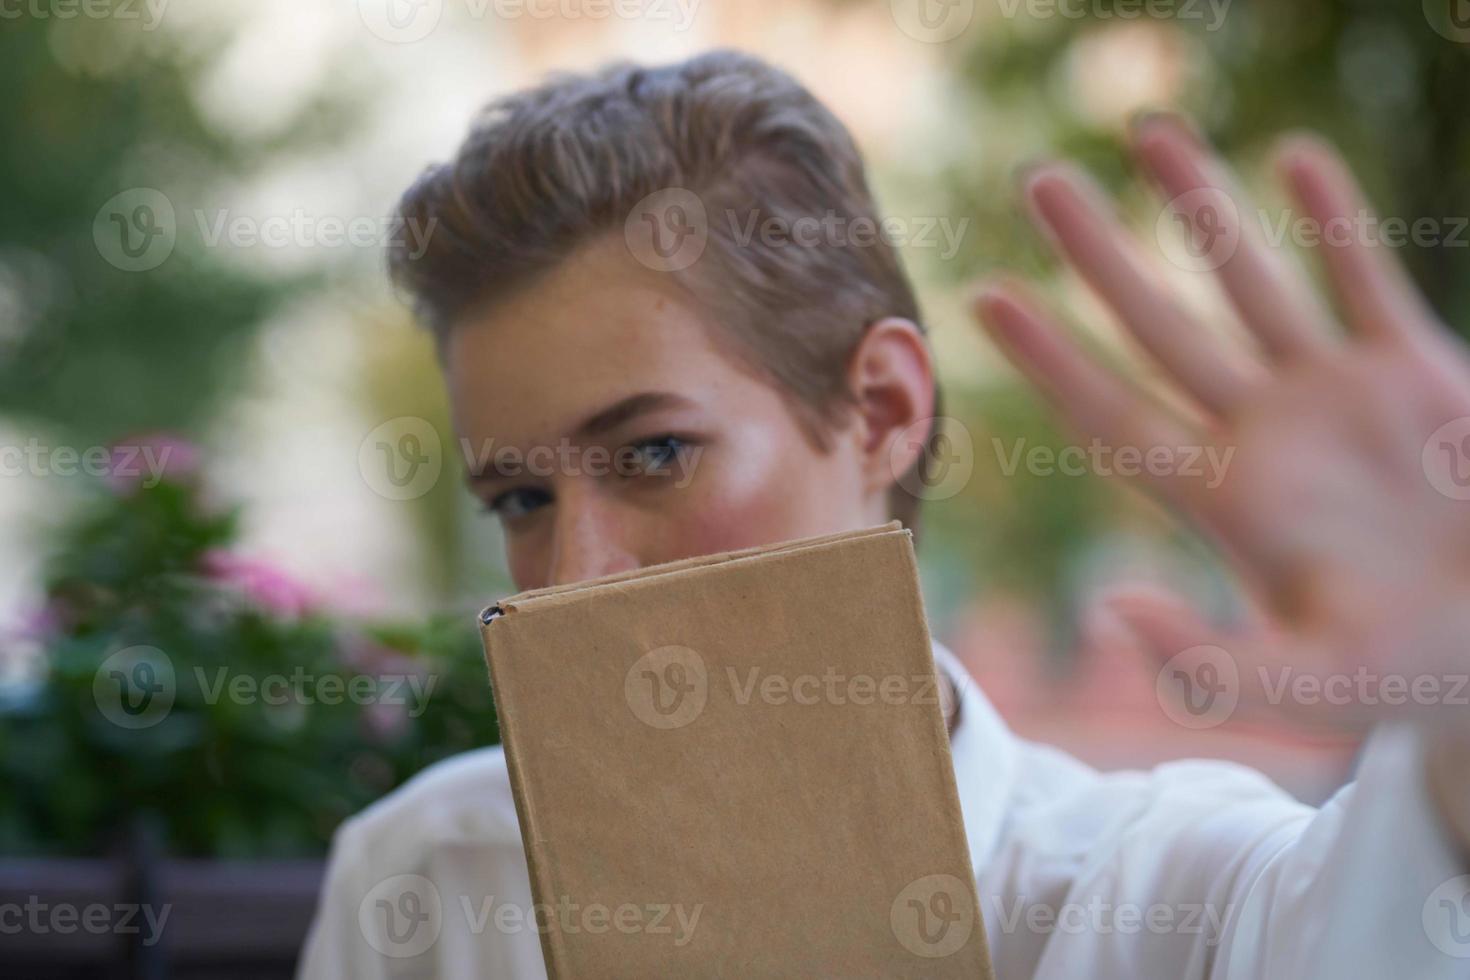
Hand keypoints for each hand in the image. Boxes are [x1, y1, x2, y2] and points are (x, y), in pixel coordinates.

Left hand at [973, 115, 1469, 850]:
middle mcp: (1261, 435)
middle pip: (1157, 326)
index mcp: (1224, 503)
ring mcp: (1333, 395)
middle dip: (1100, 254)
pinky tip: (1291, 155)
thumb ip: (1208, 669)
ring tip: (1149, 133)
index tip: (986, 297)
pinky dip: (1332, 219)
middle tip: (1038, 180)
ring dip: (1201, 206)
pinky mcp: (1413, 369)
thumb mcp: (1312, 689)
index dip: (1049, 359)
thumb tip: (1106, 608)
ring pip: (1250, 280)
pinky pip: (1363, 277)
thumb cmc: (1421, 675)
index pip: (1111, 415)